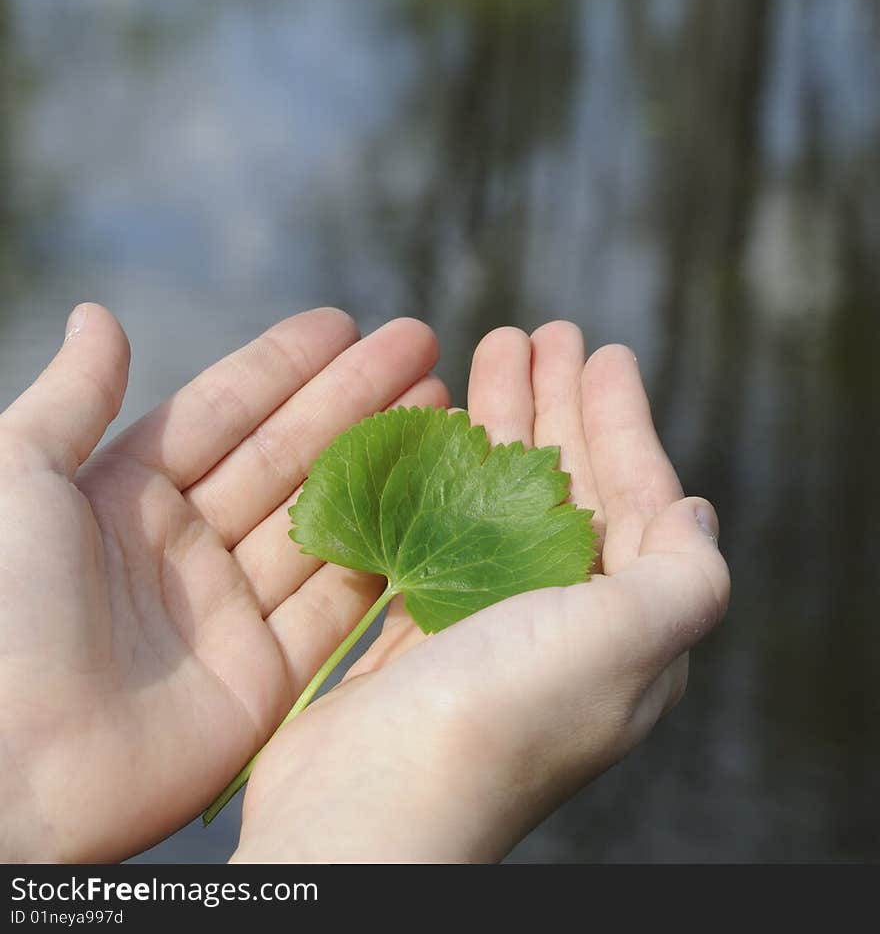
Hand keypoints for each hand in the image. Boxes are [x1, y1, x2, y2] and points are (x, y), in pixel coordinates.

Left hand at [0, 303, 445, 860]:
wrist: (3, 772)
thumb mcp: (15, 477)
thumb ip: (72, 397)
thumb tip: (97, 314)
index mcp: (123, 494)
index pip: (223, 411)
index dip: (284, 366)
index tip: (346, 323)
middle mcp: (181, 548)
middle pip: (286, 454)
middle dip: (353, 397)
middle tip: (421, 343)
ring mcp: (224, 615)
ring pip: (321, 520)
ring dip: (380, 463)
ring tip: (441, 404)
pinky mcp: (259, 682)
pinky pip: (333, 607)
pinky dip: (384, 555)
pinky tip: (427, 503)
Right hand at [234, 322, 729, 863]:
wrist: (368, 808)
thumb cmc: (503, 719)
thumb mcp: (626, 642)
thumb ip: (685, 578)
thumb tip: (696, 512)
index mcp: (622, 628)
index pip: (639, 501)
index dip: (624, 423)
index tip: (605, 352)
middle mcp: (560, 626)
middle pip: (566, 487)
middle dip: (558, 406)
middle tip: (538, 332)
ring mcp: (485, 628)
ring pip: (500, 498)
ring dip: (501, 423)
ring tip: (487, 350)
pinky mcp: (417, 630)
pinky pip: (439, 526)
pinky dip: (442, 471)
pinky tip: (431, 427)